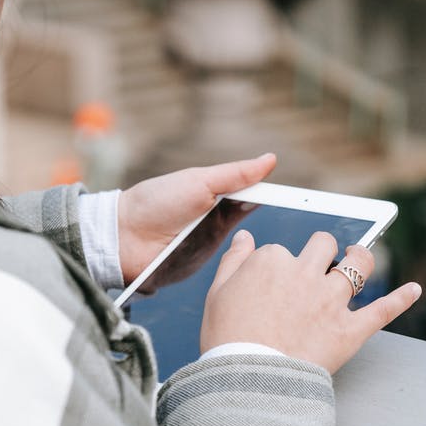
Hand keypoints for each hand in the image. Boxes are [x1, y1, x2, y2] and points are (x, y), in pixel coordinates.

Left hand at [117, 154, 275, 284]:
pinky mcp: (205, 266)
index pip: (255, 194)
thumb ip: (236, 174)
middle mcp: (218, 219)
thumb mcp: (201, 182)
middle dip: (272, 223)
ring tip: (272, 247)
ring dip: (258, 247)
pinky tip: (255, 263)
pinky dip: (241, 263)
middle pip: (255, 221)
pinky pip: (229, 265)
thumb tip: (270, 160)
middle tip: (289, 223)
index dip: (275, 196)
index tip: (302, 200)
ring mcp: (212, 244)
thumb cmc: (157, 202)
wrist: (123, 238)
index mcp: (218, 195)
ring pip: (246, 245)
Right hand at [201, 230, 422, 373]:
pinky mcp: (350, 330)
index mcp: (272, 261)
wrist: (248, 383)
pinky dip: (402, 299)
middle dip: (322, 250)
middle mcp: (306, 274)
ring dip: (362, 258)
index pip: (280, 251)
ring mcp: (331, 301)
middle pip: (323, 245)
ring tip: (359, 257)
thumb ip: (233, 260)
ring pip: (358, 265)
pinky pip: (383, 310)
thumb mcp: (217, 294)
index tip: (273, 284)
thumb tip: (246, 238)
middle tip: (320, 262)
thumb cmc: (227, 342)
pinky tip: (414, 290)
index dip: (278, 266)